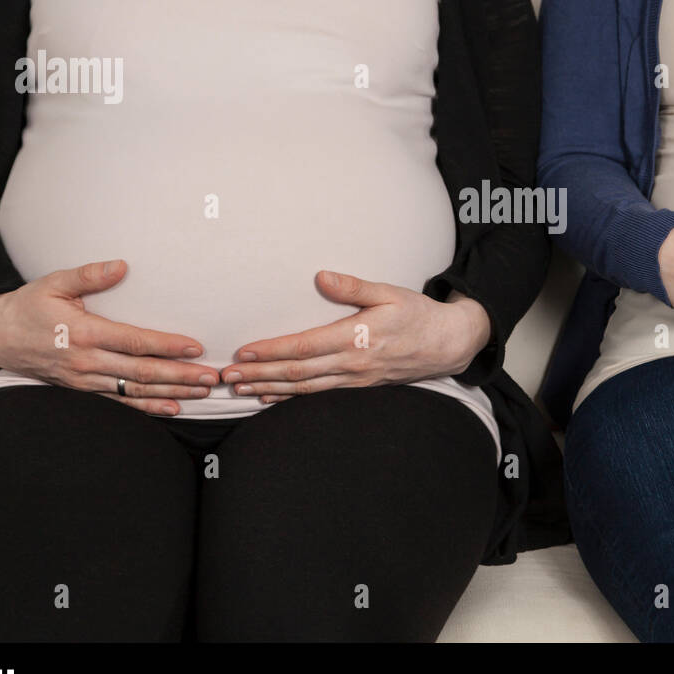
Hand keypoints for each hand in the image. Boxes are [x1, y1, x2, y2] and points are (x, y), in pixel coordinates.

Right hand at [0, 259, 219, 415]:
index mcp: (84, 333)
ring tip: (202, 393)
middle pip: (141, 372)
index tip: (195, 348)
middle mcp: (87, 361)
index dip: (167, 346)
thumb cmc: (29, 306)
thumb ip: (89, 275)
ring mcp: (85, 380)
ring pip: (135, 390)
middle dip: (180, 376)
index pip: (134, 342)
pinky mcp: (83, 389)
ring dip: (171, 393)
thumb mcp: (54, 283)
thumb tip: (122, 266)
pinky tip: (172, 408)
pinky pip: (120, 402)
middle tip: (212, 378)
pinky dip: (148, 407)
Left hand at [220, 270, 491, 399]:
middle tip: (227, 376)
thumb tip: (321, 277)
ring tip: (240, 388)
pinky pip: (318, 394)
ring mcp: (355, 380)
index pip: (303, 347)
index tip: (243, 351)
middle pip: (296, 372)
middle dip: (258, 374)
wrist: (447, 344)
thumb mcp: (390, 293)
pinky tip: (272, 397)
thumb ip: (354, 287)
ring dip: (269, 388)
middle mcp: (352, 364)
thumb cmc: (418, 314)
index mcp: (356, 338)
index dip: (270, 350)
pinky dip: (291, 397)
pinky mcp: (359, 387)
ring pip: (303, 388)